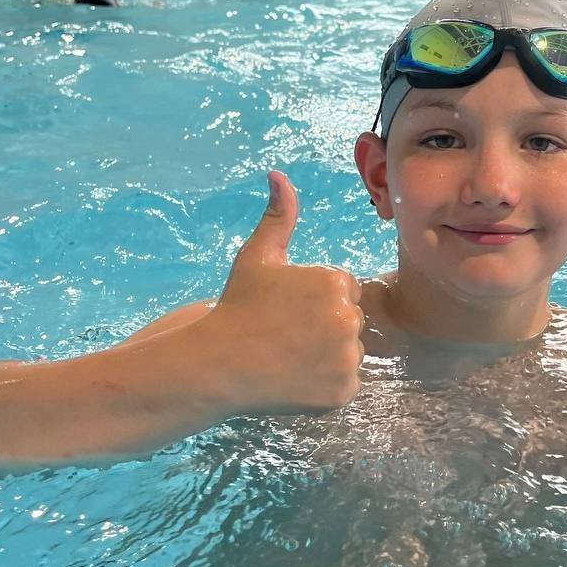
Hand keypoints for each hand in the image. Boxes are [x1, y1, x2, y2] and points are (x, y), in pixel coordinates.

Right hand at [196, 171, 363, 414]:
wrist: (217, 364)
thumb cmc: (238, 305)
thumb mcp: (258, 255)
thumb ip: (279, 215)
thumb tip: (278, 174)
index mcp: (336, 282)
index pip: (344, 291)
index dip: (315, 301)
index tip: (288, 310)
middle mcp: (349, 318)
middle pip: (349, 322)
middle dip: (324, 327)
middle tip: (286, 336)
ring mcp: (347, 357)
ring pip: (348, 353)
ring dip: (327, 357)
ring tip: (289, 357)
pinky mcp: (343, 392)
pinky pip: (345, 385)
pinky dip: (326, 386)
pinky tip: (296, 379)